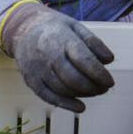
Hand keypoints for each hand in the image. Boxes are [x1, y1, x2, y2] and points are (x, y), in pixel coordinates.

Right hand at [0, 1, 114, 111]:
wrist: (22, 30)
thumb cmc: (55, 29)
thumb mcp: (75, 26)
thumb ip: (93, 42)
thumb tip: (109, 60)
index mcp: (62, 38)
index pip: (83, 59)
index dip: (99, 74)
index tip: (110, 82)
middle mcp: (48, 54)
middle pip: (74, 78)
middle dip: (93, 87)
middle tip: (104, 88)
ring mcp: (38, 69)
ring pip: (63, 89)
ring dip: (83, 95)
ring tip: (95, 92)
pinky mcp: (31, 80)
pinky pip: (49, 97)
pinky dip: (66, 104)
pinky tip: (80, 107)